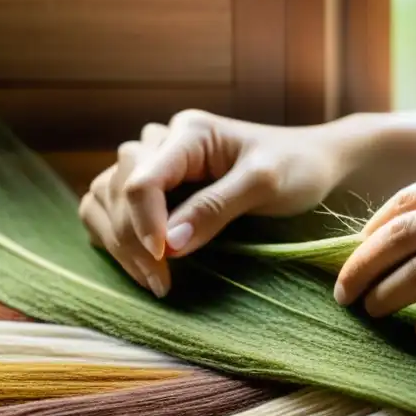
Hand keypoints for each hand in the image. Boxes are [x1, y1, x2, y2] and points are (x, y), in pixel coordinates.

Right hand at [79, 109, 343, 296]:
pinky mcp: (154, 190)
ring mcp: (155, 165)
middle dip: (131, 239)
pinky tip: (144, 266)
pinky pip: (109, 210)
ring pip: (103, 199)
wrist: (313, 164)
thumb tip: (170, 245)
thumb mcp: (265, 184)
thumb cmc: (296, 167)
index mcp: (189, 132)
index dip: (144, 223)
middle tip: (163, 282)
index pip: (142, 177)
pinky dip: (115, 239)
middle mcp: (162, 143)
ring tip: (154, 279)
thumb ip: (216, 208)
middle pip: (115, 189)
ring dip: (117, 241)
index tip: (165, 261)